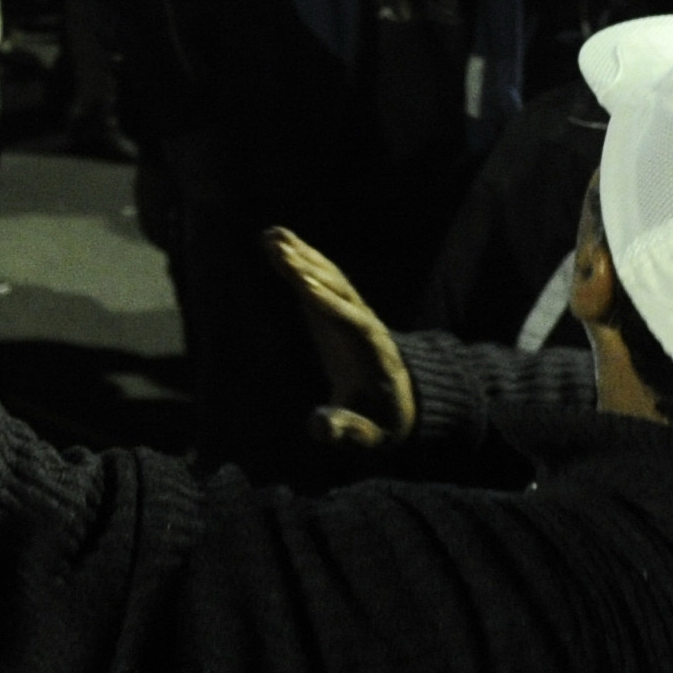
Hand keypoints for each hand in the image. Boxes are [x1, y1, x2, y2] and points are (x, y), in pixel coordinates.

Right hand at [273, 227, 415, 450]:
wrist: (400, 400)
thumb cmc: (381, 420)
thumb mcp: (370, 435)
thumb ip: (347, 431)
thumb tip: (317, 427)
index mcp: (375, 354)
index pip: (354, 323)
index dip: (330, 306)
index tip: (304, 287)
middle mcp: (365, 325)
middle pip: (340, 292)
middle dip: (311, 270)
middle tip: (281, 249)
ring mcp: (351, 313)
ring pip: (329, 279)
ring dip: (303, 256)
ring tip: (272, 236)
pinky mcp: (336, 309)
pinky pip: (319, 279)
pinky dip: (299, 257)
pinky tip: (275, 237)